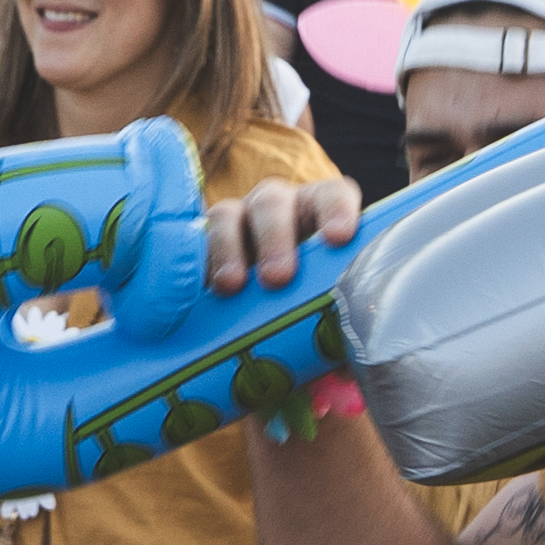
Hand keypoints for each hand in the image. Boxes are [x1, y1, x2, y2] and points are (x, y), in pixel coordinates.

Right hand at [202, 172, 363, 296]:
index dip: (336, 210)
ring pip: (228, 215)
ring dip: (229, 248)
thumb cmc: (307, 297)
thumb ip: (334, 303)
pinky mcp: (205, 242)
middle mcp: (277, 208)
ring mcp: (236, 220)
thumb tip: (349, 350)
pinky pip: (195, 242)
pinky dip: (198, 263)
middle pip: (272, 202)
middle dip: (274, 236)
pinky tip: (201, 288)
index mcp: (318, 212)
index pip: (332, 195)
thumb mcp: (326, 296)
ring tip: (232, 285)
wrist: (263, 312)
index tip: (338, 238)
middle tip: (277, 277)